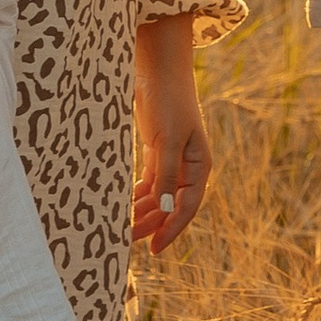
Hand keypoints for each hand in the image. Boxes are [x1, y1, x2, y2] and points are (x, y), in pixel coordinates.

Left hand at [132, 20, 211, 255]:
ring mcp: (172, 160)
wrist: (158, 70)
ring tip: (121, 229)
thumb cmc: (168, 101)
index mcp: (199, 166)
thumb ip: (166, 173)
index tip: (154, 250)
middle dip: (151, 224)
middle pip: (171, 206)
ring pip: (158, 196)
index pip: (187, 207)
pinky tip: (123, 207)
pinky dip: (137, 195)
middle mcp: (188, 167)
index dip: (171, 230)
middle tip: (127, 241)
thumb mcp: (167, 138)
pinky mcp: (156, 152)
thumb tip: (166, 208)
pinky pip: (148, 183)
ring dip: (142, 212)